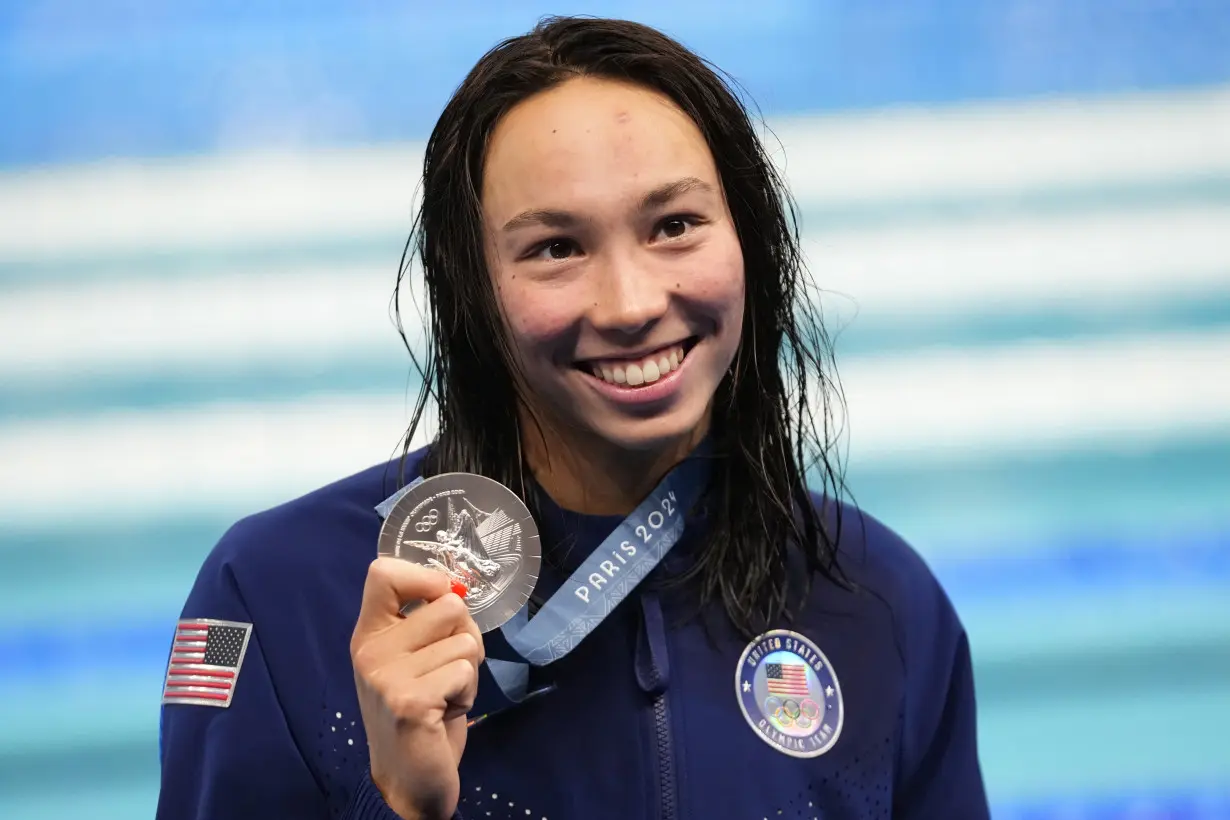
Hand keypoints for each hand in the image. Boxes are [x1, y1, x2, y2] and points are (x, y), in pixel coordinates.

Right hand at [351, 558, 483, 819]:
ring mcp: (386, 676)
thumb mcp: (414, 659)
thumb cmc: (420, 712)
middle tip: (446, 671)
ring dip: (467, 671)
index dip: (426, 578)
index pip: (383, 571)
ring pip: (465, 640)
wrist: (408, 780)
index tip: (440, 603)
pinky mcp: (409, 702)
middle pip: (448, 604)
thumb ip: (429, 622)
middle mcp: (370, 650)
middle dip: (465, 636)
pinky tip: (444, 713)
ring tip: (444, 695)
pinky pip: (464, 671)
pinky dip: (467, 692)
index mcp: (369, 634)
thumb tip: (457, 589)